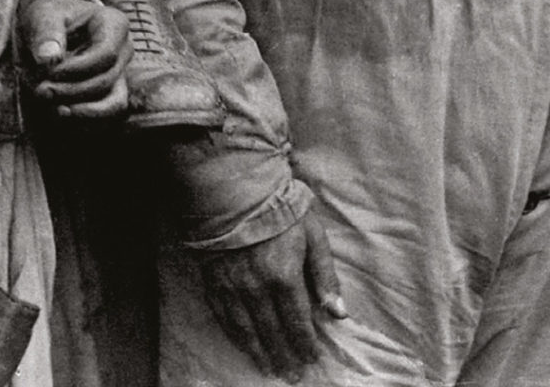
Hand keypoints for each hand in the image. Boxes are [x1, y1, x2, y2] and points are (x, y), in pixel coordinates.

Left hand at [21, 0, 130, 118]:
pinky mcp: (113, 94)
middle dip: (73, 91)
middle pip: (105, 80)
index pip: (106, 54)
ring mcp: (122, 74)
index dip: (77, 68)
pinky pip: (108, 115)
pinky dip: (86, 120)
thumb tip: (47, 60)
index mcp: (113, 24)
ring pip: (113, 103)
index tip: (48, 71)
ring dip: (83, 111)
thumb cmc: (49, 18)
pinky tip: (63, 115)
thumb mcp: (43, 15)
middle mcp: (124, 50)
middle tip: (42, 91)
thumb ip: (46, 34)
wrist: (50, 29)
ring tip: (56, 110)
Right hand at [201, 215, 347, 381]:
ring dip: (257, 351)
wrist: (230, 183)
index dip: (305, 344)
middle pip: (271, 330)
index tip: (311, 360)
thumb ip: (324, 275)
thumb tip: (339, 313)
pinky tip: (239, 341)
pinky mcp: (210, 275)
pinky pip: (221, 311)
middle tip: (291, 376)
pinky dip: (231, 331)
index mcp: (284, 276)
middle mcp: (256, 286)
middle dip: (283, 355)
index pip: (298, 322)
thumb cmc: (277, 206)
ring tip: (267, 368)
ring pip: (244, 327)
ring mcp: (230, 283)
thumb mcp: (311, 234)